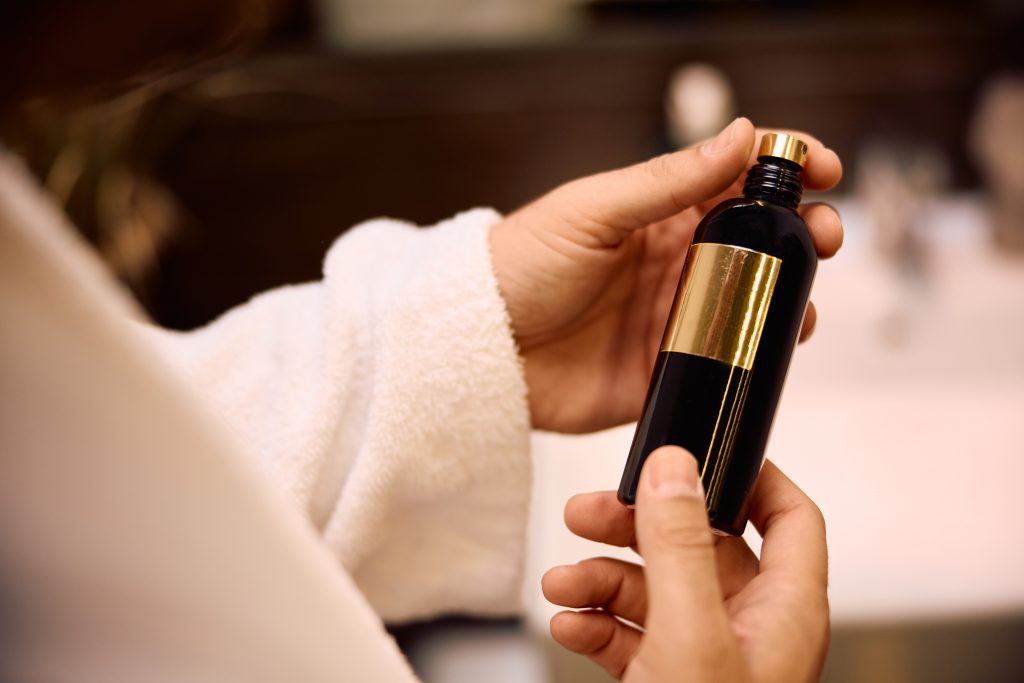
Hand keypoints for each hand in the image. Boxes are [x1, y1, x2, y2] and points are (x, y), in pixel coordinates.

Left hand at [489, 118, 842, 431]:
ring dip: (792, 298)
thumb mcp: (592, 212)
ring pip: (755, 306)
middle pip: (760, 245)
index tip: (822, 168)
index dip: (784, 170)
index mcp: (657, 215)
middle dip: (804, 234)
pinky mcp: (666, 373)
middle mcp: (675, 265)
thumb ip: (666, 182)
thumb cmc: (519, 266)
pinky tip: (777, 348)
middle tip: (824, 235)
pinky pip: (725, 366)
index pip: (735, 183)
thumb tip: (741, 135)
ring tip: (803, 299)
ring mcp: (674, 320)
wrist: (478, 347)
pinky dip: (759, 358)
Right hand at [542, 447, 828, 681]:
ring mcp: (705, 658)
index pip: (788, 518)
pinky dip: (596, 625)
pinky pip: (631, 636)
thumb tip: (676, 467)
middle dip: (636, 528)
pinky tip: (568, 625)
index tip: (698, 449)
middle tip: (587, 512)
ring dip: (601, 579)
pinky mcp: (667, 682)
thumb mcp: (689, 637)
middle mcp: (748, 630)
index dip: (749, 476)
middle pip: (698, 547)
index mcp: (783, 612)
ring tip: (561, 584)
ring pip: (654, 590)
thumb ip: (682, 547)